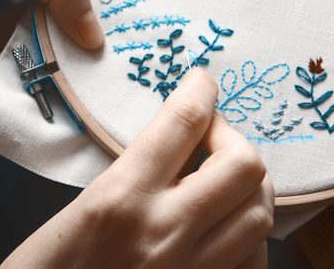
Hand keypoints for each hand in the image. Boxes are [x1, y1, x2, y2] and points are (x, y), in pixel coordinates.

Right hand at [2, 69, 273, 268]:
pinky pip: (253, 261)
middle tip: (213, 139)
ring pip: (260, 214)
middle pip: (244, 165)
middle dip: (236, 140)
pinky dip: (247, 237)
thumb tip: (176, 147)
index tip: (203, 82)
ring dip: (249, 189)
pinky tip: (224, 229)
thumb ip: (128, 179)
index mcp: (118, 201)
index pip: (183, 122)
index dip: (201, 90)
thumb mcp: (73, 217)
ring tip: (223, 182)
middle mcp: (163, 234)